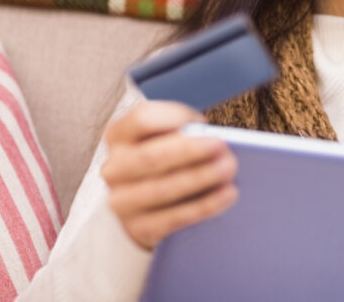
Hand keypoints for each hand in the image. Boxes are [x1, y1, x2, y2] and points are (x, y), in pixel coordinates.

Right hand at [100, 100, 237, 249]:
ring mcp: (121, 201)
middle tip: (222, 146)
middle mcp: (113, 168)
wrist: (151, 203)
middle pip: (150, 156)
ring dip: (200, 178)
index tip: (201, 121)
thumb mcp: (171, 135)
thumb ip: (184, 131)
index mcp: (119, 135)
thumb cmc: (171, 155)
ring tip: (230, 168)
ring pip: (160, 189)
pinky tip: (229, 194)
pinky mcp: (139, 227)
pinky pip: (174, 218)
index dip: (172, 117)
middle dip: (189, 151)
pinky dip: (205, 205)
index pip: (141, 119)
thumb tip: (211, 137)